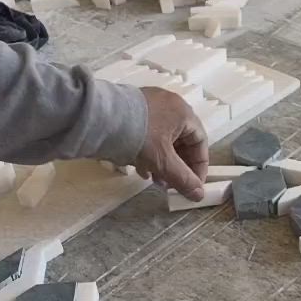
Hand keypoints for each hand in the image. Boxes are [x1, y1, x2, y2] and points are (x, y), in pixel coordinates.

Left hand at [136, 87, 208, 201]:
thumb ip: (183, 179)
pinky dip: (149, 153)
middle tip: (172, 185)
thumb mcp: (163, 162)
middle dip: (178, 167)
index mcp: (183, 112)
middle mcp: (169, 105)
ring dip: (163, 163)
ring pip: (164, 140)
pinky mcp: (133, 111)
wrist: (99, 119)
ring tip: (155, 180)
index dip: (199, 167)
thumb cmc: (139, 137)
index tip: (194, 185)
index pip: (200, 142)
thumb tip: (198, 195)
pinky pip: (149, 135)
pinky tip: (141, 168)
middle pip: (182, 141)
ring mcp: (150, 106)